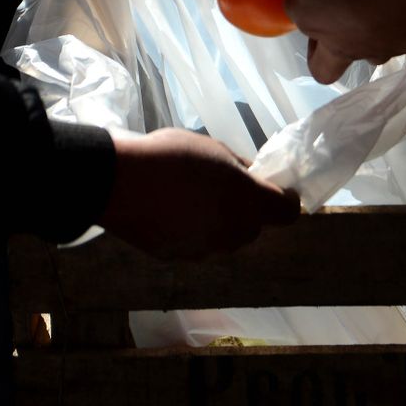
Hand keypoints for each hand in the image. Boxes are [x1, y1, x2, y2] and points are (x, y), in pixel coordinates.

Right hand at [98, 128, 299, 259]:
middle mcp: (232, 234)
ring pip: (225, 238)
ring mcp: (204, 251)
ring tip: (192, 199)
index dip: (285, 199)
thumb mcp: (214, 148)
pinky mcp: (178, 258)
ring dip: (219, 222)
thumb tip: (250, 176)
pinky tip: (170, 213)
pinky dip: (192, 232)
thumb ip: (240, 167)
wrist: (118, 182)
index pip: (288, 212)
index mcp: (248, 204)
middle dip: (247, 209)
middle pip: (254, 227)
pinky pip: (197, 245)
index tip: (274, 186)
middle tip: (225, 187)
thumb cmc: (172, 156)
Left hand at [262, 0, 405, 82]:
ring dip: (363, 38)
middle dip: (323, 48)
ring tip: (374, 11)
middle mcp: (338, 43)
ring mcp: (374, 49)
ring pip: (362, 54)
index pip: (293, 8)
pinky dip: (397, 26)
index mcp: (310, 17)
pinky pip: (397, 40)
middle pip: (322, 61)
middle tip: (332, 17)